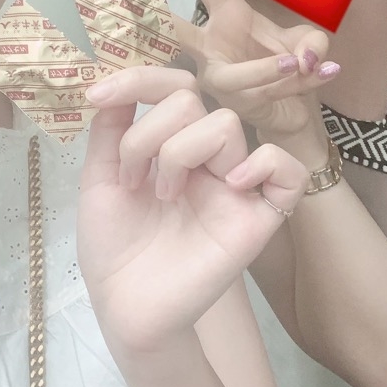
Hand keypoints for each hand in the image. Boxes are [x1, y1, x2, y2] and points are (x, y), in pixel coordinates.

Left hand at [78, 66, 307, 353]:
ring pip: (226, 125)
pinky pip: (289, 172)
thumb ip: (109, 130)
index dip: (140, 80)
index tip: (97, 96)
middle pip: (193, 100)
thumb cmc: (114, 247)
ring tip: (163, 195)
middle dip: (148, 133)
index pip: (173, 87)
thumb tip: (111, 82)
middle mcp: (206, 158)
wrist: (124, 306)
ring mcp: (235, 185)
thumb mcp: (99, 180)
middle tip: (133, 179)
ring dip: (180, 153)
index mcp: (171, 143)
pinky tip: (228, 186)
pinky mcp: (258, 218)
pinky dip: (263, 165)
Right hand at [146, 0, 339, 135]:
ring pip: (234, 75)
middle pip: (178, 32)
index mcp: (226, 16)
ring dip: (270, 70)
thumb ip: (312, 41)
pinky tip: (326, 73)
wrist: (293, 115)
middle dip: (160, 21)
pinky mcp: (234, 107)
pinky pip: (264, 94)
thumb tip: (304, 58)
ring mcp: (219, 80)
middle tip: (134, 1)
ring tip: (301, 62)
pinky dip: (301, 83)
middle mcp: (212, 48)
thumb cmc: (288, 71)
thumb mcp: (307, 42)